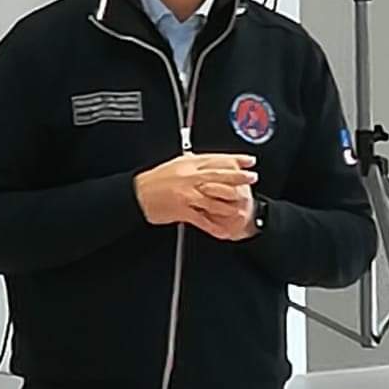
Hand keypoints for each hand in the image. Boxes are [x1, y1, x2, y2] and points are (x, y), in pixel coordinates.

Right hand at [134, 153, 256, 235]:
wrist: (136, 195)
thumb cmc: (152, 182)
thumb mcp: (174, 165)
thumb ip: (191, 162)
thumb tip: (205, 159)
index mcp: (188, 165)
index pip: (217, 160)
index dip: (235, 160)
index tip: (249, 161)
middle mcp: (189, 178)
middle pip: (219, 176)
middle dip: (238, 177)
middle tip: (252, 178)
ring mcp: (186, 195)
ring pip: (214, 198)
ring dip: (230, 203)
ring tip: (242, 206)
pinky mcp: (181, 211)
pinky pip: (201, 219)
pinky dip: (213, 226)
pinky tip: (223, 230)